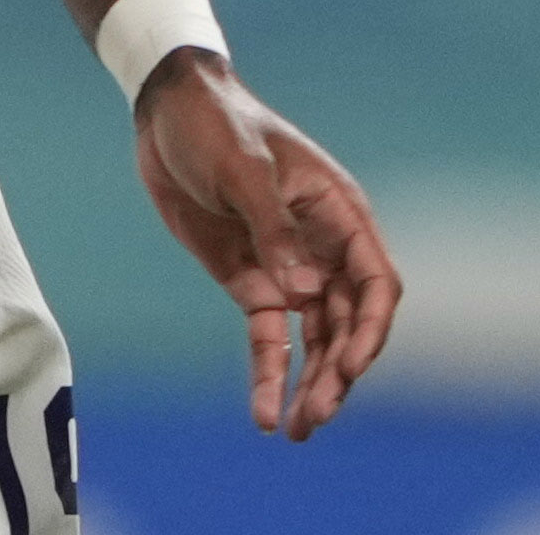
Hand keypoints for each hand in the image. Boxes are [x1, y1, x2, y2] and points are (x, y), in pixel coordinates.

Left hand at [136, 51, 396, 438]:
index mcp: (341, 216)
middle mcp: (324, 250)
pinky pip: (271, 337)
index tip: (350, 366)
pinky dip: (270, 372)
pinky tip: (265, 410)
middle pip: (348, 323)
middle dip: (338, 372)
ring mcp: (290, 269)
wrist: (163, 110)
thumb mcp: (244, 168)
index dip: (369, 329)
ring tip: (296, 430)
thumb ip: (273, 228)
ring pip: (316, 340)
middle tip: (316, 415)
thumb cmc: (215, 124)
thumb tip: (305, 293)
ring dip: (311, 383)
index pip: (375, 285)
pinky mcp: (252, 281)